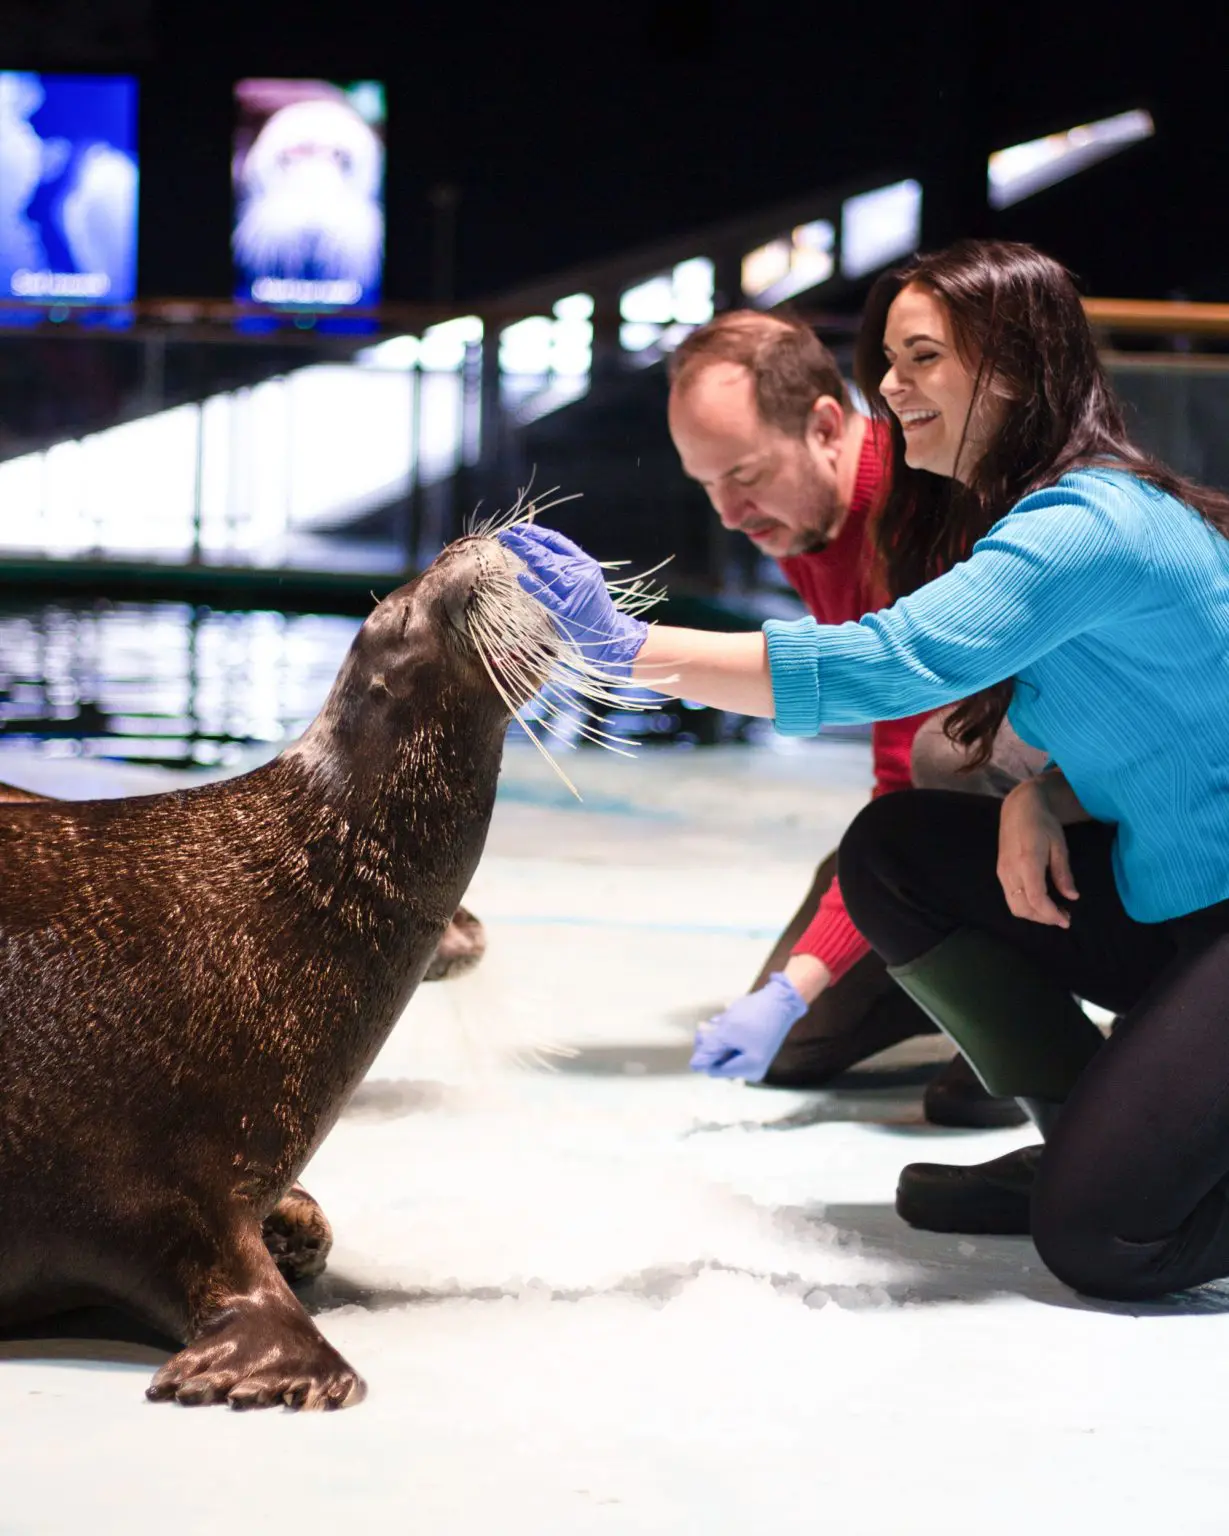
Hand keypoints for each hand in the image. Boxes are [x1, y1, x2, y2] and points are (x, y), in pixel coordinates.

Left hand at [498, 524, 647, 680]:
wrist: (609, 636)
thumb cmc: (591, 610)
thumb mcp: (582, 582)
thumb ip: (562, 567)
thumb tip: (532, 554)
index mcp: (584, 563)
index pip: (557, 541)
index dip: (536, 533)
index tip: (518, 529)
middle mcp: (580, 573)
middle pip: (547, 553)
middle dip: (524, 542)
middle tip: (505, 535)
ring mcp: (574, 591)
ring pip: (547, 568)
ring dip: (526, 555)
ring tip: (508, 546)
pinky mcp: (567, 612)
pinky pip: (547, 596)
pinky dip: (534, 586)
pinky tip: (521, 577)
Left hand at [689, 972, 808, 1080]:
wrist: (782, 999)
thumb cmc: (755, 1016)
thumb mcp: (728, 1032)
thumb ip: (710, 1050)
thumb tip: (695, 1066)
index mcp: (747, 1070)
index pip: (712, 1069)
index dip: (706, 1052)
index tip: (708, 1032)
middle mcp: (752, 1069)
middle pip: (719, 1060)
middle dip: (713, 1041)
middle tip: (712, 1023)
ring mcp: (754, 1059)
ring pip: (725, 1050)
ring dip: (719, 1033)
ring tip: (723, 1018)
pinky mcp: (755, 1047)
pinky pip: (734, 1044)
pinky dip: (728, 1031)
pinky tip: (729, 1018)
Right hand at [997, 778, 1078, 926]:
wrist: (1019, 809)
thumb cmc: (1043, 824)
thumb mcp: (1059, 846)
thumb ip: (1063, 873)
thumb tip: (1072, 897)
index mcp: (1027, 863)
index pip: (1036, 899)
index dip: (1051, 914)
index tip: (1066, 921)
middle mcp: (1011, 871)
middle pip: (1022, 908)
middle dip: (1043, 918)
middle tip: (1063, 916)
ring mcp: (1003, 872)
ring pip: (1014, 906)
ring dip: (1033, 914)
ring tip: (1052, 910)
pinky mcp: (1000, 872)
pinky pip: (1010, 897)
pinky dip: (1025, 905)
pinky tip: (1040, 900)